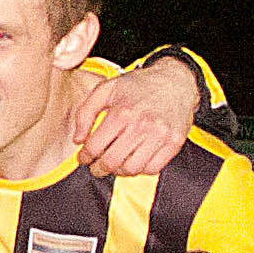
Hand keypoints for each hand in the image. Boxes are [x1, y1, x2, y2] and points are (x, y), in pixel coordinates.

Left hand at [68, 55, 198, 176]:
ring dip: (118, 171)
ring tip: (114, 163)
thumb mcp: (106, 89)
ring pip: (131, 169)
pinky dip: (140, 169)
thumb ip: (85, 112)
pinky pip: (152, 169)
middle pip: (112, 162)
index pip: (94, 147)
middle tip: (96, 166)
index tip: (84, 158)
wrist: (175, 81)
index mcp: (123, 112)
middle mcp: (142, 125)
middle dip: (98, 168)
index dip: (84, 156)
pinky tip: (134, 160)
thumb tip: (78, 140)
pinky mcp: (174, 143)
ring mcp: (160, 135)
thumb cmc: (137, 86)